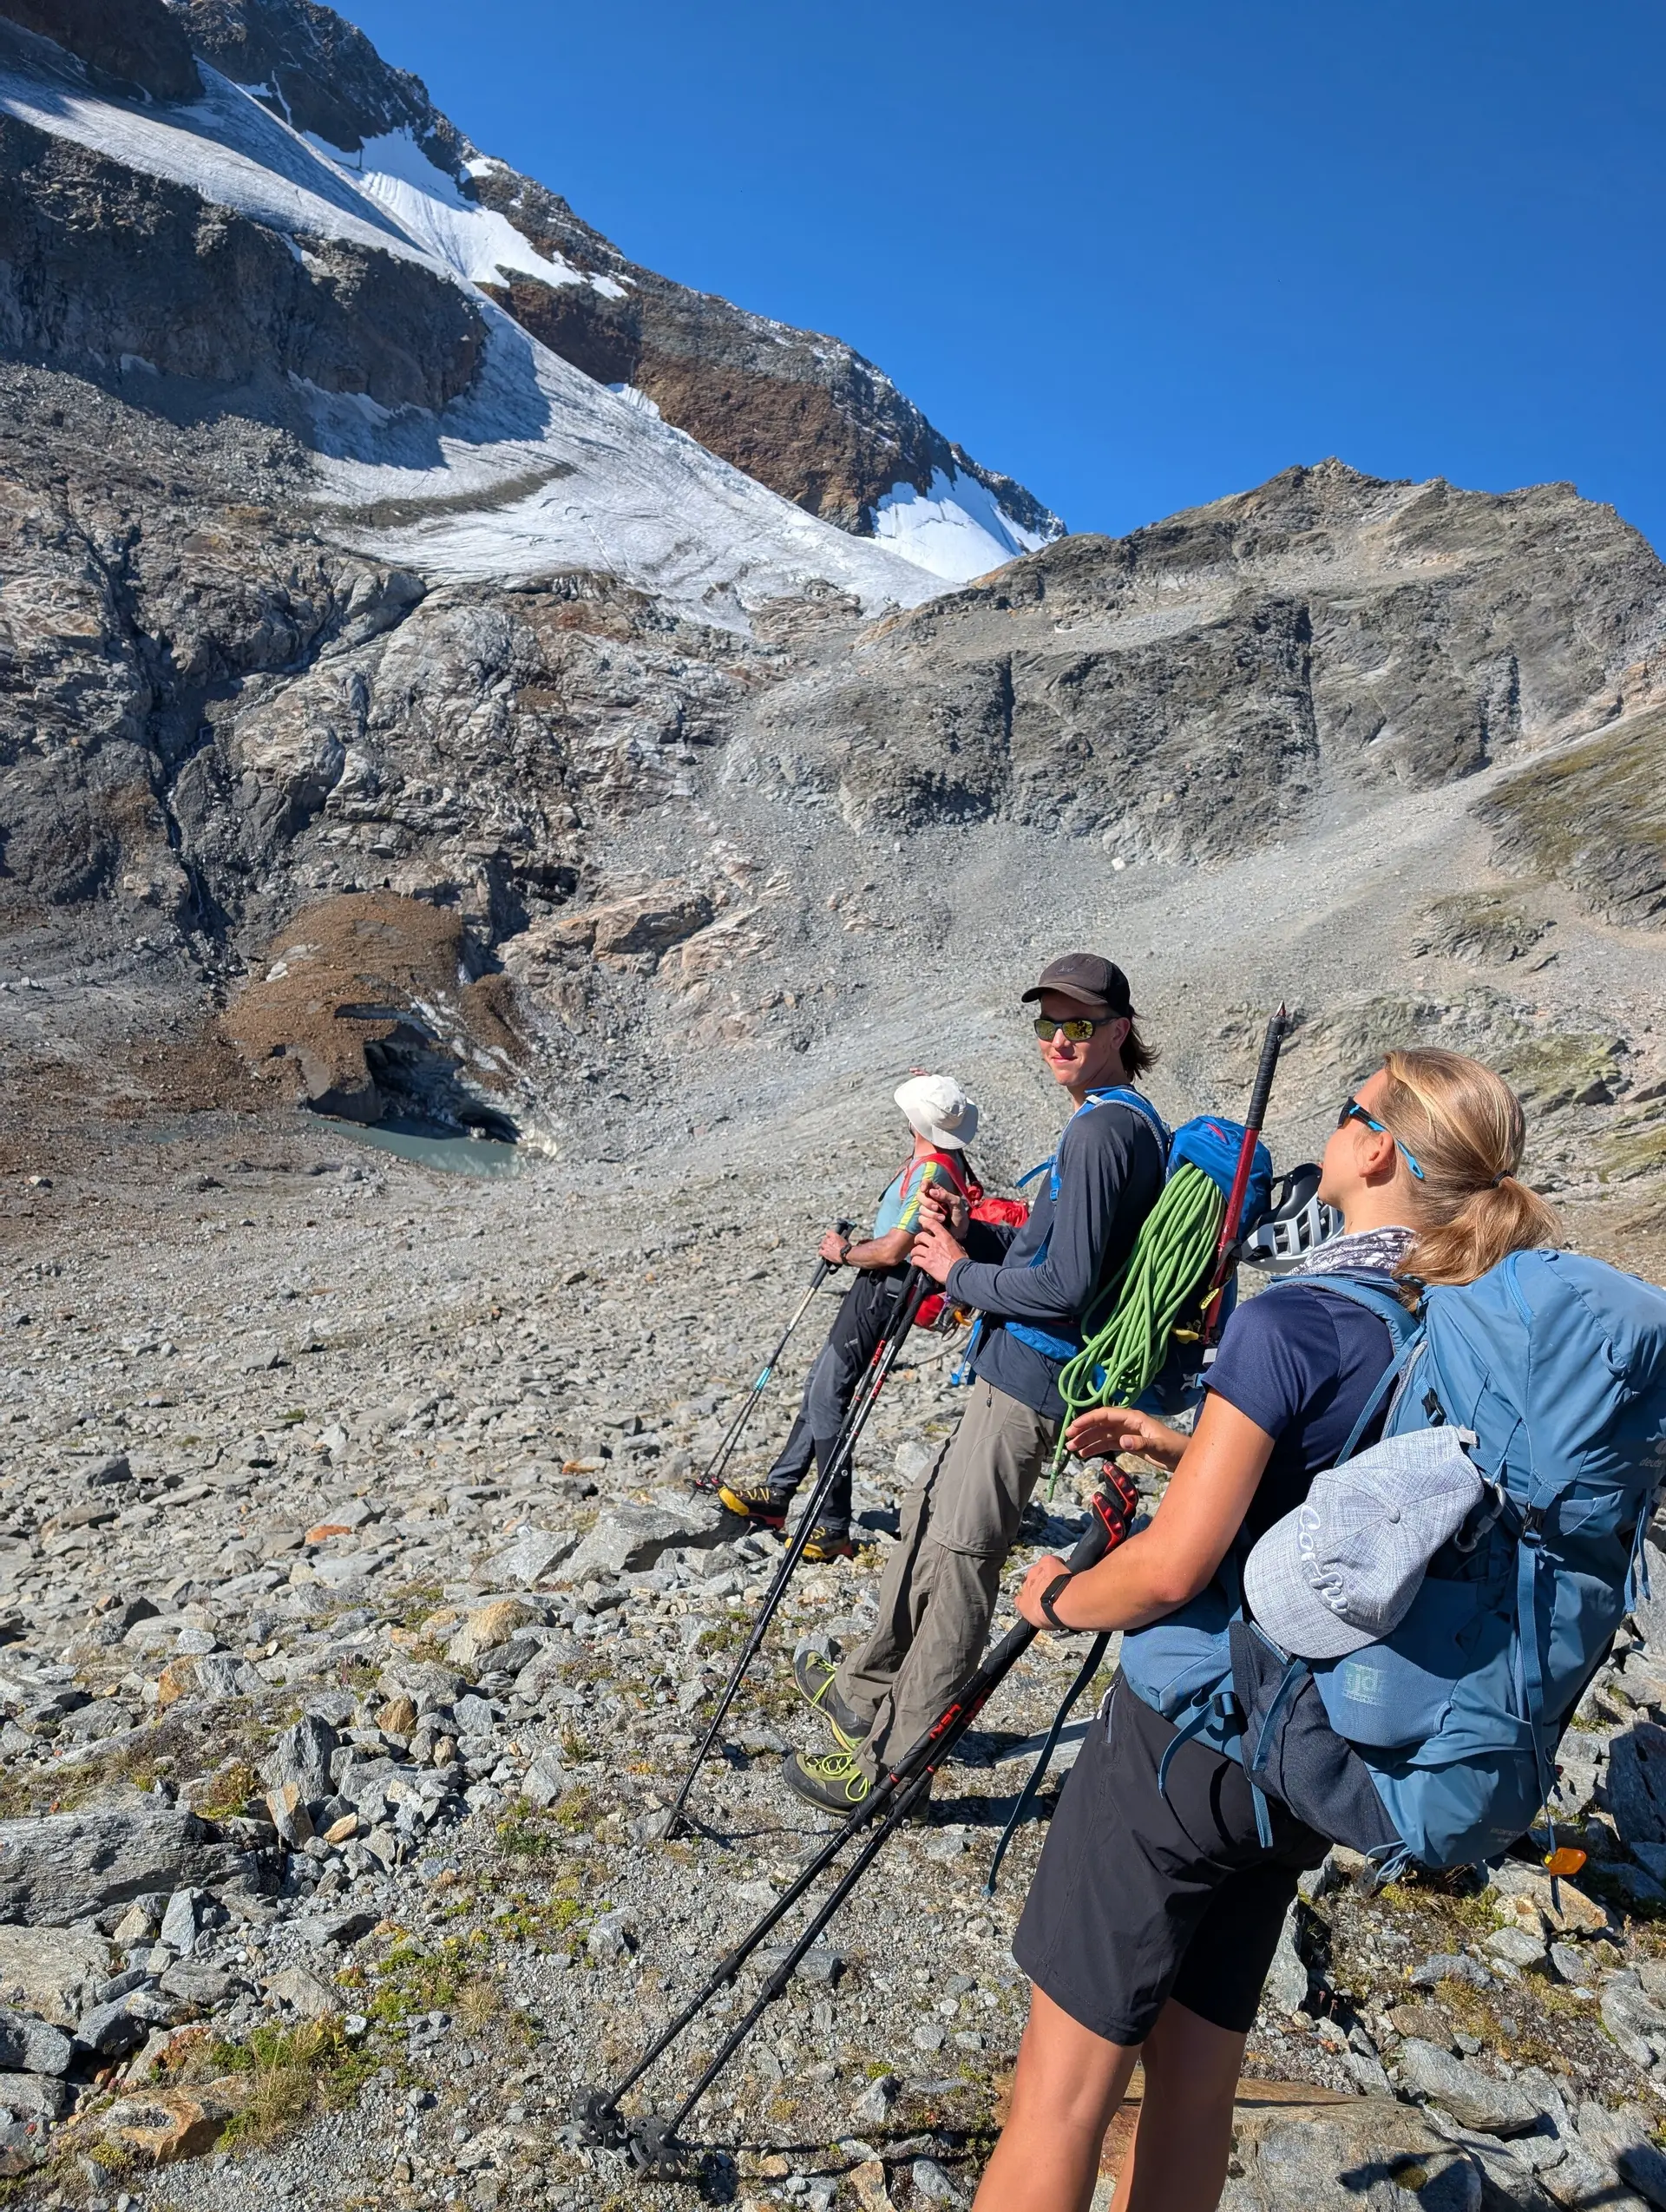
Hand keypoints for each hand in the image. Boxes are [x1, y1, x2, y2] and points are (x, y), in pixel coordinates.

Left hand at [818, 1229, 850, 1264]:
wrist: (846, 1254)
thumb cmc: (847, 1247)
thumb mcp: (844, 1240)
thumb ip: (839, 1239)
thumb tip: (839, 1240)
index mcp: (834, 1235)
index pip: (828, 1232)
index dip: (829, 1235)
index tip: (830, 1237)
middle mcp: (829, 1240)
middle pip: (824, 1239)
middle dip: (826, 1241)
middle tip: (829, 1244)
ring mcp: (826, 1246)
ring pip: (821, 1245)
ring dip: (823, 1246)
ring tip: (826, 1249)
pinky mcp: (825, 1253)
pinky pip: (820, 1251)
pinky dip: (821, 1252)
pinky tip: (823, 1253)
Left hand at [909, 1213, 966, 1284]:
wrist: (961, 1274)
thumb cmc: (962, 1261)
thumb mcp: (958, 1246)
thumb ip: (949, 1241)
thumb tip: (945, 1240)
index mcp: (945, 1237)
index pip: (932, 1224)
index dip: (925, 1222)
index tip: (923, 1224)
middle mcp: (936, 1243)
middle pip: (920, 1236)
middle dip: (917, 1239)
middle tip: (918, 1242)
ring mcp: (930, 1254)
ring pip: (916, 1249)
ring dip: (914, 1252)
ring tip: (915, 1255)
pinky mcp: (927, 1264)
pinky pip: (915, 1260)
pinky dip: (914, 1261)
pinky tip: (916, 1263)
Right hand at [921, 1188, 970, 1238]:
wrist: (960, 1232)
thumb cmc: (960, 1215)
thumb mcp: (957, 1203)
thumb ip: (946, 1196)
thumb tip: (931, 1192)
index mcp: (939, 1192)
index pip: (927, 1184)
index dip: (924, 1184)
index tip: (924, 1189)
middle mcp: (931, 1200)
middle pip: (920, 1196)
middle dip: (928, 1202)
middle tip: (937, 1208)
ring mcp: (928, 1211)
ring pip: (921, 1209)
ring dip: (932, 1214)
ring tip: (943, 1218)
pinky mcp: (926, 1221)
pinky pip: (921, 1219)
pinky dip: (930, 1221)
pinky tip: (939, 1223)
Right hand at [1017, 1554, 1068, 1627]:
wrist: (1061, 1603)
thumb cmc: (1053, 1616)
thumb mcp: (1042, 1624)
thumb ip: (1039, 1617)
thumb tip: (1046, 1616)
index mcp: (1022, 1603)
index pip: (1021, 1599)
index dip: (1032, 1599)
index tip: (1041, 1601)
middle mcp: (1025, 1586)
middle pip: (1031, 1583)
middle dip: (1040, 1585)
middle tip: (1054, 1591)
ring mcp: (1035, 1572)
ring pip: (1040, 1571)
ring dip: (1049, 1575)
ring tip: (1062, 1582)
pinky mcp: (1046, 1561)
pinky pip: (1051, 1560)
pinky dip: (1057, 1563)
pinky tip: (1065, 1569)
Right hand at [1065, 1405, 1186, 1469]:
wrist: (1184, 1457)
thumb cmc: (1174, 1449)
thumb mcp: (1159, 1447)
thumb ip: (1141, 1443)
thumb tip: (1122, 1441)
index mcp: (1133, 1418)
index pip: (1105, 1415)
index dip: (1088, 1419)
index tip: (1073, 1427)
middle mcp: (1127, 1423)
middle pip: (1100, 1424)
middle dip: (1083, 1430)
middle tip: (1067, 1439)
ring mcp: (1127, 1433)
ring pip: (1102, 1434)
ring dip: (1087, 1440)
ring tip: (1072, 1449)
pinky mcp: (1129, 1443)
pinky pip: (1108, 1443)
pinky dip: (1096, 1448)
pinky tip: (1085, 1454)